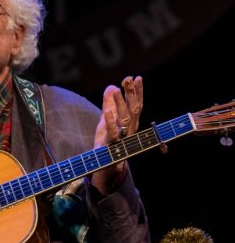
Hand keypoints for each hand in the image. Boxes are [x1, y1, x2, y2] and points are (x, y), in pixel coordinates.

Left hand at [91, 76, 142, 193]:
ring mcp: (122, 138)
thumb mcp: (106, 120)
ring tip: (116, 89)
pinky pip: (112, 132)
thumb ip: (109, 104)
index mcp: (131, 123)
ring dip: (121, 103)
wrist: (104, 165)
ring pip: (124, 119)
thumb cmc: (107, 141)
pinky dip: (111, 121)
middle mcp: (130, 130)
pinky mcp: (111, 145)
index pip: (137, 105)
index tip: (136, 77)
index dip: (138, 91)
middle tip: (128, 79)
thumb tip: (111, 86)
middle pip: (134, 110)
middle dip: (132, 94)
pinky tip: (108, 110)